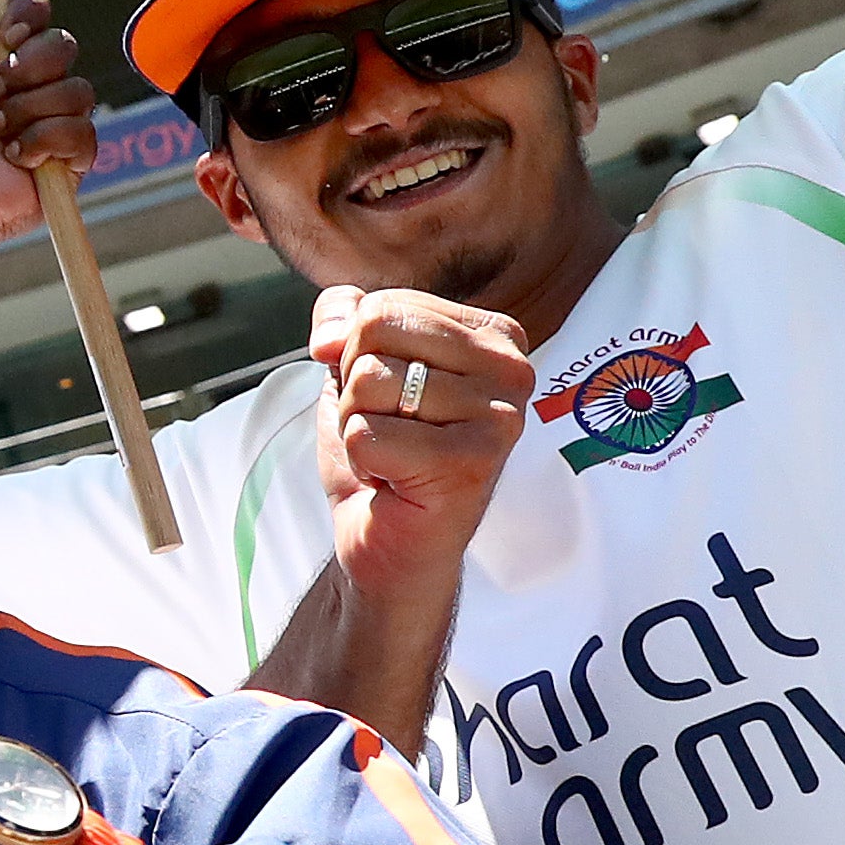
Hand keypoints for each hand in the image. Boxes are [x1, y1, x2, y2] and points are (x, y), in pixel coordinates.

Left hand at [0, 0, 99, 246]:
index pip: (35, 6)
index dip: (28, 11)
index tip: (4, 29)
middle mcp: (27, 80)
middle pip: (63, 43)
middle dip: (24, 70)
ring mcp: (51, 118)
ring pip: (76, 88)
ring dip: (27, 112)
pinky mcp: (68, 157)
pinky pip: (83, 132)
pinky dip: (44, 143)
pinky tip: (15, 158)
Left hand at [310, 287, 528, 607]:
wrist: (388, 540)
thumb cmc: (384, 449)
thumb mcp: (354, 364)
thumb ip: (342, 316)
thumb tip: (332, 335)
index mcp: (496, 334)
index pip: (383, 304)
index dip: (358, 353)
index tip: (392, 399)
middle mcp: (512, 368)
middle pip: (376, 331)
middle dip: (355, 386)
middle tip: (390, 429)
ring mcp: (500, 417)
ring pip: (368, 382)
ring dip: (358, 426)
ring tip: (396, 455)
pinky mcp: (472, 463)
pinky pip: (367, 434)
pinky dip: (364, 461)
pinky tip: (396, 481)